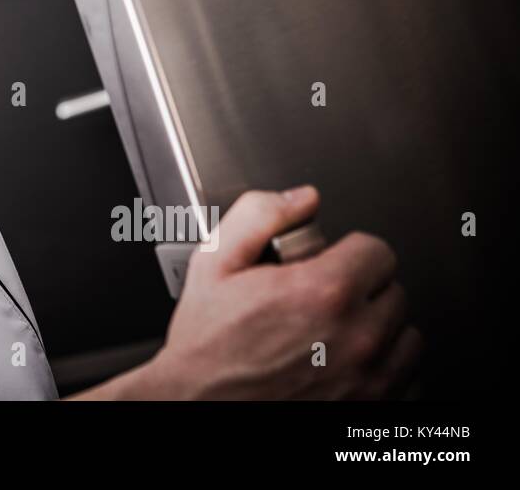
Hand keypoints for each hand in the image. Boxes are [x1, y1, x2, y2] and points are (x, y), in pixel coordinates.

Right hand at [70, 187, 422, 399]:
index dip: (347, 251)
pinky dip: (383, 369)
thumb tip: (301, 199)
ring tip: (333, 329)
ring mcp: (369, 379)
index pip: (377, 251)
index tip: (326, 262)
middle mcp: (356, 338)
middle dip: (361, 288)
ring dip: (377, 328)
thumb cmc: (207, 344)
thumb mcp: (215, 263)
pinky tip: (345, 362)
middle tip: (320, 297)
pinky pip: (406, 378)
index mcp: (322, 293)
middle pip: (394, 291)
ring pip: (406, 335)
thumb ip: (259, 216)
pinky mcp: (373, 408)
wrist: (200, 403)